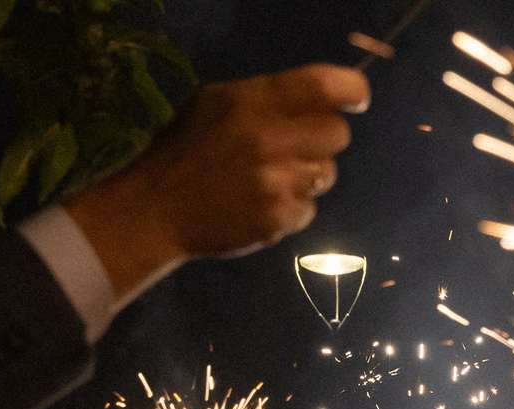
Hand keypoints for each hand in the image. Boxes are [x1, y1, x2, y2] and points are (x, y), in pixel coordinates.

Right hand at [65, 66, 369, 297]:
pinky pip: (310, 207)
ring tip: (269, 177)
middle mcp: (269, 138)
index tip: (356, 100)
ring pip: (327, 173)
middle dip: (323, 139)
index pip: (324, 86)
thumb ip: (267, 98)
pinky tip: (261, 203)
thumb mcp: (216, 103)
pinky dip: (292, 207)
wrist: (157, 208)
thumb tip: (323, 99)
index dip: (351, 91)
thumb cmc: (188, 149)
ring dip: (307, 175)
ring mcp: (277, 181)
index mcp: (252, 101)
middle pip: (338, 134)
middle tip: (294, 147)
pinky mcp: (280, 217)